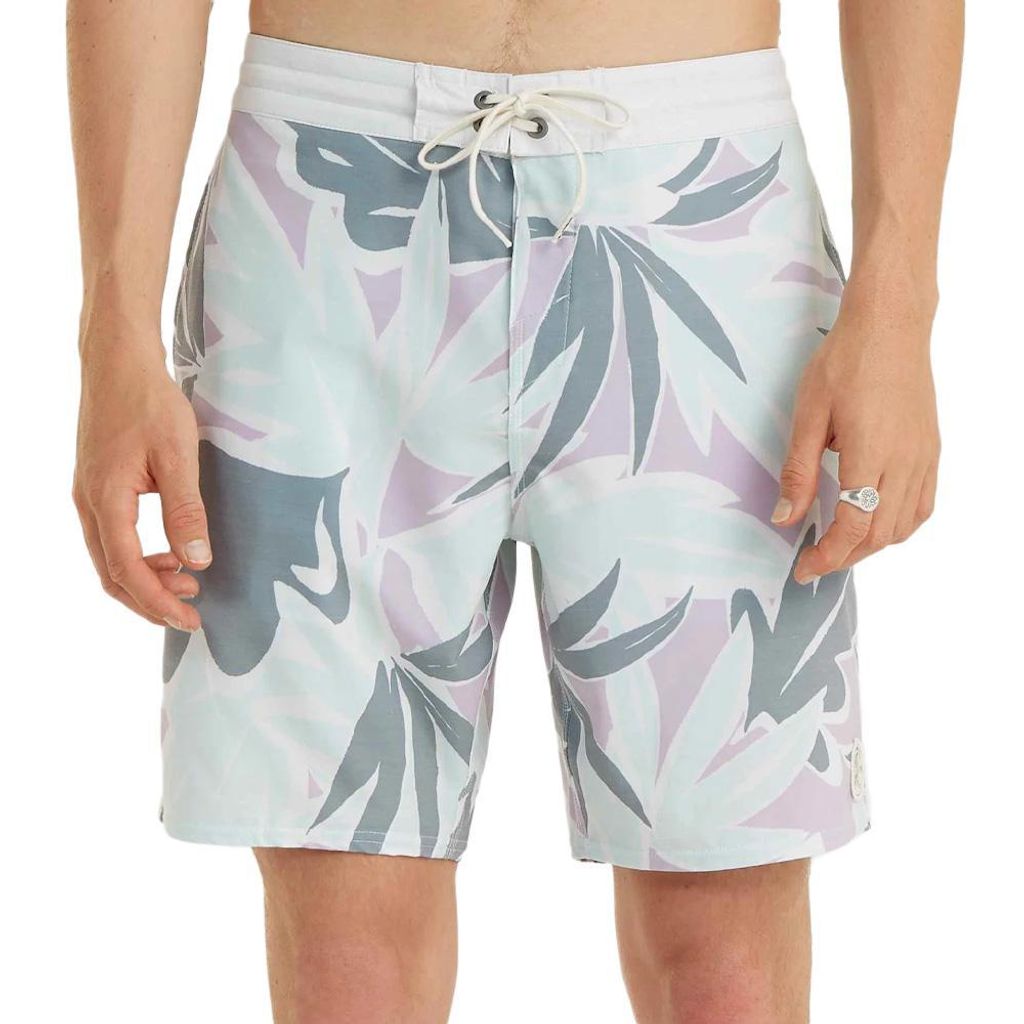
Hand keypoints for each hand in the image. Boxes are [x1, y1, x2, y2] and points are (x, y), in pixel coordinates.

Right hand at [73, 340, 210, 629]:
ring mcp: (89, 496)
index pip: (126, 571)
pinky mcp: (98, 487)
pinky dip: (140, 557)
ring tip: (188, 581)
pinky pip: (113, 538)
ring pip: (111, 558)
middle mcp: (88, 504)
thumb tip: (197, 561)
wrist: (118, 362)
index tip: (191, 619)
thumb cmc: (148, 402)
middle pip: (112, 574)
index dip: (158, 602)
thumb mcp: (178, 456)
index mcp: (105, 500)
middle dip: (151, 600)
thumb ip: (186, 510)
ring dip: (147, 578)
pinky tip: (171, 553)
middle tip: (193, 611)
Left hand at [771, 290, 939, 583]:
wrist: (891, 325)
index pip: (852, 527)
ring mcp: (924, 457)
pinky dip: (899, 525)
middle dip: (846, 556)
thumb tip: (785, 518)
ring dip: (872, 544)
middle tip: (814, 560)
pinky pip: (923, 504)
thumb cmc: (845, 362)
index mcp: (870, 455)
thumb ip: (798, 471)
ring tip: (840, 544)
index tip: (803, 569)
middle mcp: (905, 462)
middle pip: (880, 535)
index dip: (827, 557)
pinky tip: (875, 521)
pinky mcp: (931, 449)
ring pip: (905, 525)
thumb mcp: (808, 415)